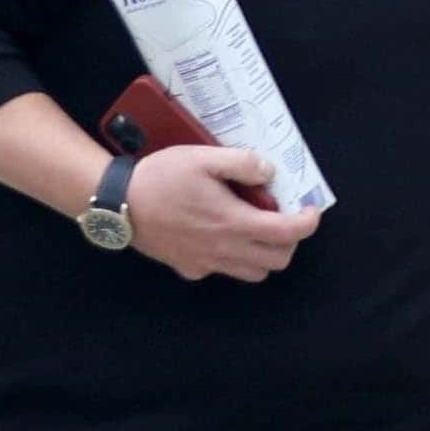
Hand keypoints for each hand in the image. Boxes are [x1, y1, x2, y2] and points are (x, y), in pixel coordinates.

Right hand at [124, 145, 320, 282]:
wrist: (119, 204)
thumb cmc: (161, 178)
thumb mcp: (203, 157)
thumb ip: (242, 163)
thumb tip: (269, 172)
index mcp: (234, 223)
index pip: (287, 234)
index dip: (307, 224)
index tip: (310, 211)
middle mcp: (225, 251)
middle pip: (277, 261)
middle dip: (288, 241)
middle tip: (282, 219)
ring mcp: (207, 264)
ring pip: (253, 273)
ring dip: (263, 254)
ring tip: (255, 229)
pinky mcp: (189, 268)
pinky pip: (222, 271)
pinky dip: (232, 258)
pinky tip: (219, 236)